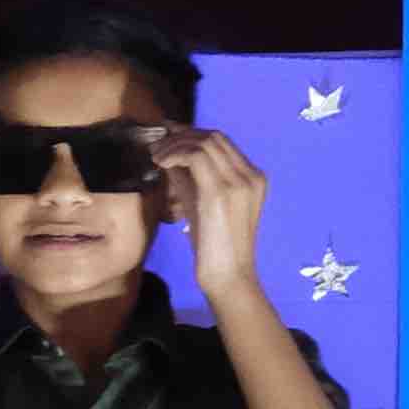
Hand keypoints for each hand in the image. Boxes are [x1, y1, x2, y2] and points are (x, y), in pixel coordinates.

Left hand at [157, 127, 270, 299]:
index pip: (221, 142)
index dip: (191, 133)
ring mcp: (240, 182)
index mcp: (252, 177)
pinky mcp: (222, 192)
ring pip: (204, 142)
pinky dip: (174, 154)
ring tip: (156, 156)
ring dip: (174, 144)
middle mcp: (251, 175)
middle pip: (214, 137)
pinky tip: (161, 164)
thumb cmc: (214, 245)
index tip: (166, 136)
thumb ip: (189, 179)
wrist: (229, 275)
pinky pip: (196, 157)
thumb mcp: (201, 203)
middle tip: (157, 144)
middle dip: (181, 135)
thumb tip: (168, 156)